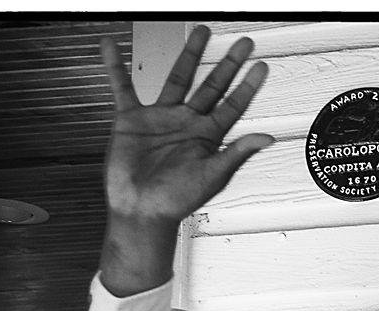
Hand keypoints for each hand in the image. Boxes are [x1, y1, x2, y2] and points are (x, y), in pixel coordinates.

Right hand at [98, 26, 273, 293]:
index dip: (248, 86)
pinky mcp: (131, 119)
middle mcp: (188, 122)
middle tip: (244, 42)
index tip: (262, 65)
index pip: (234, 105)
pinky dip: (114, 66)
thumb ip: (237, 153)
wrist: (141, 210)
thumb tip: (268, 137)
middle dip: (227, 63)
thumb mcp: (212, 176)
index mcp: (209, 136)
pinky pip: (122, 86)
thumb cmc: (177, 200)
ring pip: (178, 78)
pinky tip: (110, 45)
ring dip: (189, 55)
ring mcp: (160, 117)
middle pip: (212, 85)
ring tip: (201, 32)